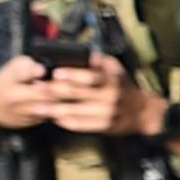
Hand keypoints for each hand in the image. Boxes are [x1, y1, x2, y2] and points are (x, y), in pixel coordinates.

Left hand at [41, 58, 162, 138]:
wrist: (142, 112)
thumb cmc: (122, 86)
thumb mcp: (115, 68)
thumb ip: (97, 61)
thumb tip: (77, 52)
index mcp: (111, 79)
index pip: (89, 76)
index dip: (71, 74)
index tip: (54, 72)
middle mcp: (109, 97)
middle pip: (77, 93)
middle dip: (53, 91)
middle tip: (36, 88)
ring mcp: (107, 113)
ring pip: (74, 111)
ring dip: (54, 109)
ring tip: (37, 106)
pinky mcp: (103, 126)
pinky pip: (79, 125)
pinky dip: (64, 121)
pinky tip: (53, 117)